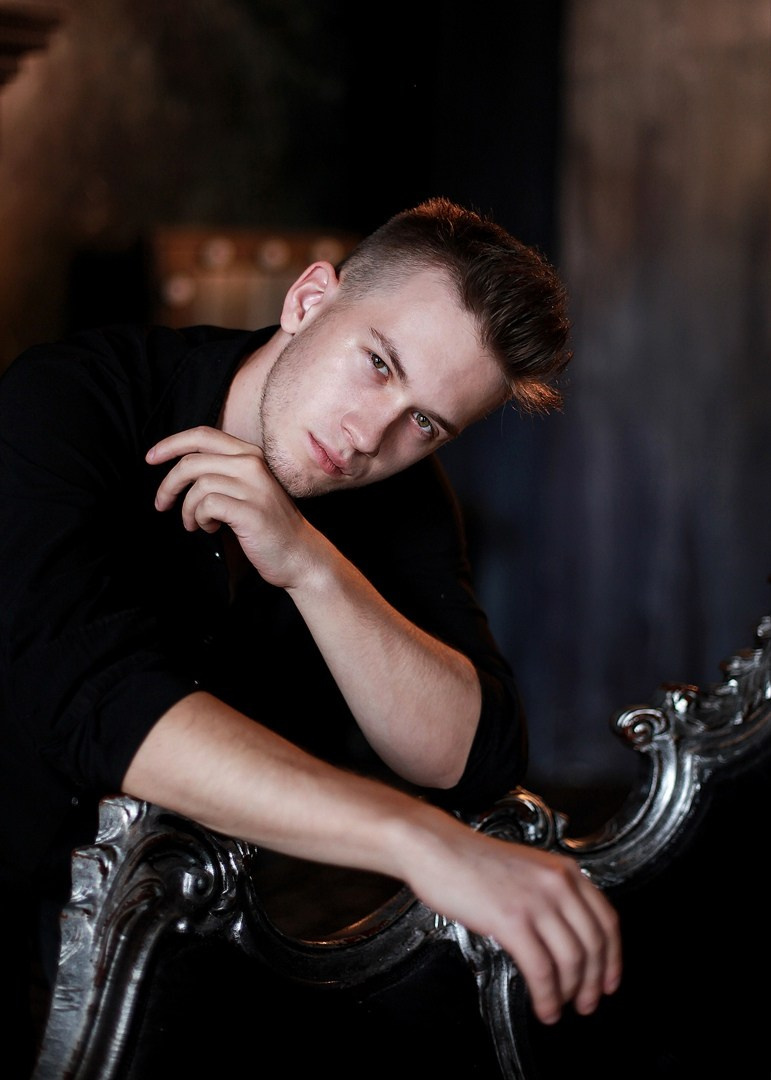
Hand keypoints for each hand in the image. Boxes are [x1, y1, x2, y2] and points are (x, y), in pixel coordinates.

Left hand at [146, 426, 320, 587]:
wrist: (299, 555)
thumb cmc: (267, 524)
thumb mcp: (247, 488)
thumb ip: (221, 473)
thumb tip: (179, 470)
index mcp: (250, 454)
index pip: (202, 435)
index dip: (171, 444)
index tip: (151, 458)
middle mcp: (252, 464)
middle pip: (192, 461)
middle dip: (168, 484)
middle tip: (161, 504)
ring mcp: (253, 486)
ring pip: (197, 486)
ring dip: (187, 510)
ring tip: (196, 524)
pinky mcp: (250, 510)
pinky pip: (207, 505)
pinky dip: (200, 519)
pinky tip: (210, 528)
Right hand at [406, 824, 620, 1025]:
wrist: (435, 847)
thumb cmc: (470, 859)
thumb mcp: (526, 867)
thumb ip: (551, 893)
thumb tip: (566, 934)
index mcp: (564, 870)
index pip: (606, 919)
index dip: (613, 957)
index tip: (610, 979)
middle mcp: (557, 883)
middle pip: (594, 944)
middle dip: (594, 982)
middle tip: (587, 1003)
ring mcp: (536, 901)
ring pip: (572, 960)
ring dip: (570, 993)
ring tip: (560, 1009)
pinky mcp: (512, 920)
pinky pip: (541, 969)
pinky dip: (547, 996)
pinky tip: (543, 1006)